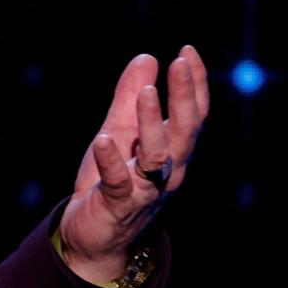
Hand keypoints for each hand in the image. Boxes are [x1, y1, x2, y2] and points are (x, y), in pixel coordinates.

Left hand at [58, 46, 208, 284]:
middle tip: (179, 63)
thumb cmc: (110, 181)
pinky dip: (112, 161)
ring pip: (159, 156)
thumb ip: (130, 97)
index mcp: (172, 151)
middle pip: (184, 131)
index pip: (192, 115)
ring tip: (144, 92)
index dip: (194, 85)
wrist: (93, 236)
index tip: (187, 51)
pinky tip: (103, 139)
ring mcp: (146, 189)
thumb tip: (146, 57)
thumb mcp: (118, 131)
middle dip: (184, 97)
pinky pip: (119, 182)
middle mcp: (168, 170)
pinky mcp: (119, 204)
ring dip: (152, 123)